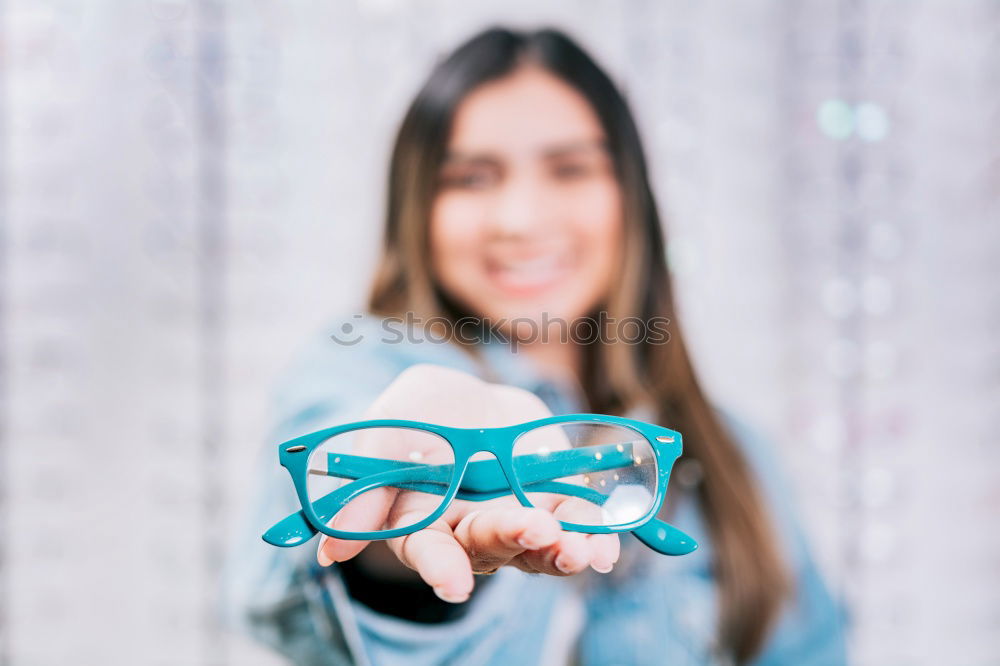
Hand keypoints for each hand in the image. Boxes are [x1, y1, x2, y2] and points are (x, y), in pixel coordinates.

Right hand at [315, 363, 619, 602]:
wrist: (476, 402)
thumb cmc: (424, 416)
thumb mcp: (393, 426)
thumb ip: (370, 479)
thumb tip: (331, 553)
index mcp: (421, 519)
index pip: (427, 551)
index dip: (440, 568)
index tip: (453, 584)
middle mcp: (469, 533)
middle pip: (489, 546)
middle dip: (511, 540)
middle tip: (533, 530)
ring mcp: (517, 525)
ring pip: (538, 549)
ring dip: (561, 551)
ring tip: (582, 550)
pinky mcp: (558, 507)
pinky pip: (578, 529)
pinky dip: (595, 538)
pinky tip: (607, 547)